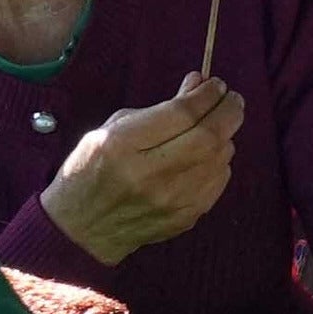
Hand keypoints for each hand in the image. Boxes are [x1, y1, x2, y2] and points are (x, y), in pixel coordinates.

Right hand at [40, 71, 243, 264]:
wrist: (81, 229)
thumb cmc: (91, 170)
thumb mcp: (111, 130)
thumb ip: (157, 108)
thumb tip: (198, 84)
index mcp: (122, 146)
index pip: (181, 114)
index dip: (205, 95)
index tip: (215, 84)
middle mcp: (149, 175)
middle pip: (208, 136)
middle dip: (228, 111)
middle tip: (231, 98)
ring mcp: (171, 200)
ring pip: (219, 158)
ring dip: (225, 135)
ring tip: (217, 124)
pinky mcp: (186, 217)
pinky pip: (218, 181)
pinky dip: (219, 161)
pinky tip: (209, 153)